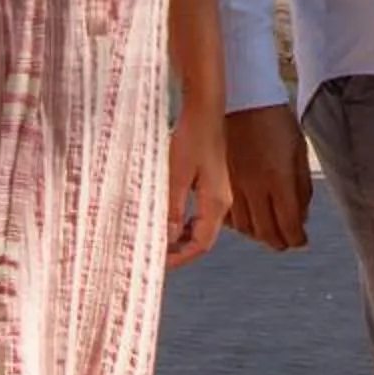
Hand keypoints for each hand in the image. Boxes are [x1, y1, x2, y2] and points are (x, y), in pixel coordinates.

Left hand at [166, 104, 231, 269]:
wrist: (205, 109)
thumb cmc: (192, 136)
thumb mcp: (176, 175)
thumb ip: (171, 208)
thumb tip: (166, 238)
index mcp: (216, 203)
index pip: (200, 245)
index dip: (179, 258)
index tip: (157, 265)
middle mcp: (221, 202)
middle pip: (201, 240)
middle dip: (178, 252)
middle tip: (152, 257)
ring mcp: (217, 193)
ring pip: (199, 228)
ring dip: (179, 238)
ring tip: (156, 242)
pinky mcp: (211, 183)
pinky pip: (198, 214)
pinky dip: (182, 223)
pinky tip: (167, 220)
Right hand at [227, 102, 312, 250]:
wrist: (243, 98)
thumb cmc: (274, 119)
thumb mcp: (299, 150)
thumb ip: (302, 186)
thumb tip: (302, 216)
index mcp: (278, 178)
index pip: (289, 225)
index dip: (297, 239)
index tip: (302, 240)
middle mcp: (254, 186)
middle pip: (266, 232)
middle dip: (280, 242)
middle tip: (288, 241)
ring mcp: (234, 185)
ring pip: (245, 228)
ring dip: (259, 235)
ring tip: (270, 231)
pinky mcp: (221, 181)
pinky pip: (227, 214)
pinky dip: (239, 223)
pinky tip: (249, 218)